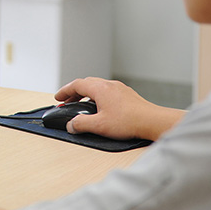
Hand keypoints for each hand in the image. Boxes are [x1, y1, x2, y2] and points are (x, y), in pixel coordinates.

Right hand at [54, 77, 184, 140]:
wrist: (152, 121)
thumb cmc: (129, 122)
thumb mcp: (99, 126)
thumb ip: (81, 124)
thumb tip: (71, 125)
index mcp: (100, 88)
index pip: (76, 85)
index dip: (64, 91)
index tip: (58, 98)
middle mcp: (109, 85)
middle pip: (86, 83)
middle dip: (74, 92)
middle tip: (67, 102)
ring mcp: (119, 89)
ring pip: (97, 87)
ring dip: (86, 95)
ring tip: (81, 106)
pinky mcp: (127, 95)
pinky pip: (107, 92)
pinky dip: (98, 97)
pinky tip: (100, 109)